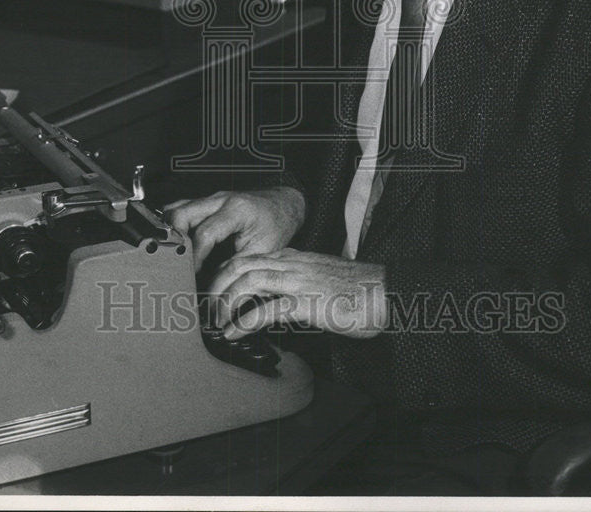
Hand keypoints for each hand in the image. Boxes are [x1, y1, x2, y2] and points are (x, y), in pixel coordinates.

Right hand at [163, 187, 304, 271]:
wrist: (282, 206)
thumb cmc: (275, 226)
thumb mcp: (261, 252)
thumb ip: (235, 266)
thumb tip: (213, 286)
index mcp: (237, 210)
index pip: (205, 233)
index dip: (195, 257)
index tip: (191, 274)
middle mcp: (220, 200)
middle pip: (181, 215)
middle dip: (175, 241)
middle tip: (178, 263)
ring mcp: (210, 199)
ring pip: (176, 209)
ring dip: (172, 232)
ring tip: (176, 255)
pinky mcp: (205, 203)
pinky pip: (180, 209)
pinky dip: (175, 226)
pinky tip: (179, 243)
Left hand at [206, 247, 387, 339]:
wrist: (386, 293)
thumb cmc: (357, 290)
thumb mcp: (318, 279)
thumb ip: (295, 283)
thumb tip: (273, 302)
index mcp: (292, 256)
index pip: (246, 256)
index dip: (223, 274)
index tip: (211, 293)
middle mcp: (290, 263)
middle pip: (238, 263)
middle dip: (214, 285)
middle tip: (205, 308)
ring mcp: (297, 280)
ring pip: (246, 279)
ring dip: (224, 301)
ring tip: (216, 322)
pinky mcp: (305, 302)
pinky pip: (265, 310)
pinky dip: (243, 322)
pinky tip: (233, 333)